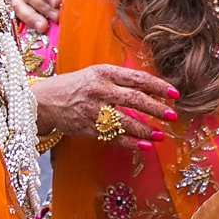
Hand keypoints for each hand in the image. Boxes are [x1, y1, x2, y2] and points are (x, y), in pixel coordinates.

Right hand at [30, 64, 179, 147]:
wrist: (43, 102)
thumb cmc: (75, 86)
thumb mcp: (96, 74)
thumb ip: (120, 80)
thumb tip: (150, 89)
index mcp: (104, 73)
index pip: (137, 78)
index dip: (158, 86)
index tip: (174, 93)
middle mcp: (100, 90)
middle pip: (134, 99)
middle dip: (156, 108)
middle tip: (172, 115)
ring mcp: (93, 110)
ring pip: (125, 121)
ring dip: (146, 130)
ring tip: (161, 135)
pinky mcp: (88, 128)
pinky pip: (113, 137)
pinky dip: (130, 142)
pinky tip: (144, 145)